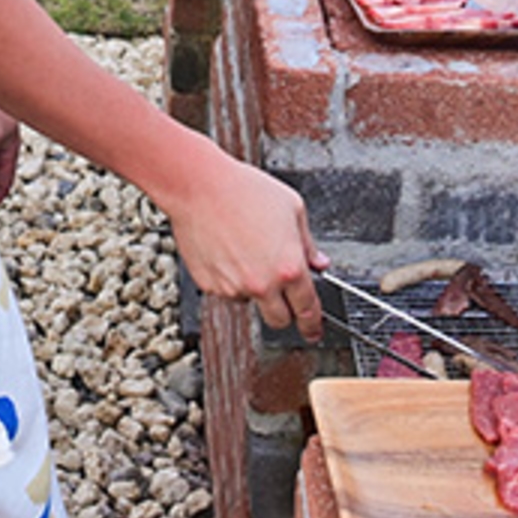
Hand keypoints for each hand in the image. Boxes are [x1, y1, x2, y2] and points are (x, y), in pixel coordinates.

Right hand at [165, 151, 325, 339]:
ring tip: (247, 251)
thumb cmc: (244, 190)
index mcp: (289, 267)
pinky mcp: (210, 284)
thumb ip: (308, 244)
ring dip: (255, 289)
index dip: (313, 324)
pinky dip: (231, 279)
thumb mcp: (292, 209)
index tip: (313, 330)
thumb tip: (318, 263)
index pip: (308, 308)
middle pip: (280, 319)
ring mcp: (234, 287)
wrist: (199, 186)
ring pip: (251, 302)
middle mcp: (262, 283)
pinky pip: (227, 291)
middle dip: (285, 310)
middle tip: (282, 292)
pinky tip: (229, 251)